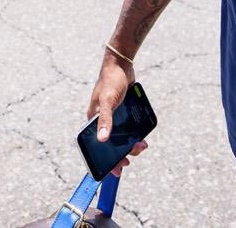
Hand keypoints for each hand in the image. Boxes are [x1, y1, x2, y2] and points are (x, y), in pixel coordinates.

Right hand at [86, 52, 147, 176]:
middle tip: (136, 153)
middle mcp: (101, 120)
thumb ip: (105, 120)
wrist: (121, 63)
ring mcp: (112, 117)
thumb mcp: (108, 101)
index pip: (96, 147)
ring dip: (131, 144)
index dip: (105, 161)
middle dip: (123, 152)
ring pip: (120, 137)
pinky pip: (127, 128)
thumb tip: (102, 139)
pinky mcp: (122, 112)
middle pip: (110, 145)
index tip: (117, 171)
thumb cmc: (111, 80)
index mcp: (92, 120)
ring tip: (142, 144)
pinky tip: (141, 135)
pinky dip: (134, 133)